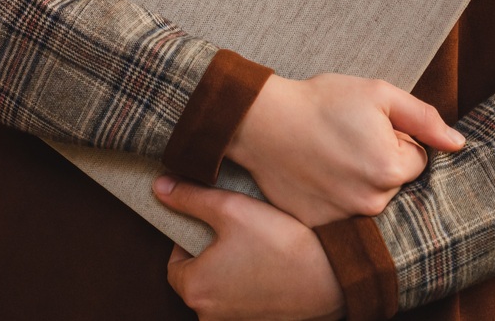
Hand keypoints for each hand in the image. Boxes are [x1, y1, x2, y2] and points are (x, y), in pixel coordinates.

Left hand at [156, 175, 346, 320]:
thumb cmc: (281, 243)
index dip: (189, 237)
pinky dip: (251, 283)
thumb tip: (159, 187)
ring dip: (232, 268)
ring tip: (259, 245)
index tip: (214, 224)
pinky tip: (272, 263)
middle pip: (197, 277)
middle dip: (212, 253)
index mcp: (194, 289)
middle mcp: (208, 315)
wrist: (334, 278)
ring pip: (221, 288)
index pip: (174, 262)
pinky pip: (244, 300)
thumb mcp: (231, 208)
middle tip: (238, 231)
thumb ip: (190, 197)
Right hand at [227, 73, 463, 224]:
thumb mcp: (378, 94)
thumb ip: (424, 118)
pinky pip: (342, 216)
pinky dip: (334, 198)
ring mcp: (343, 219)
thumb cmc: (321, 101)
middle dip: (380, 163)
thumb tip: (459, 144)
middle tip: (348, 140)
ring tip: (331, 156)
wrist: (262, 121)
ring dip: (359, 182)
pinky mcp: (318, 227)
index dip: (396, 138)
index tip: (368, 127)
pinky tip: (317, 175)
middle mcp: (371, 203)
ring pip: (371, 201)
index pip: (418, 159)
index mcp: (391, 169)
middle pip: (395, 183)